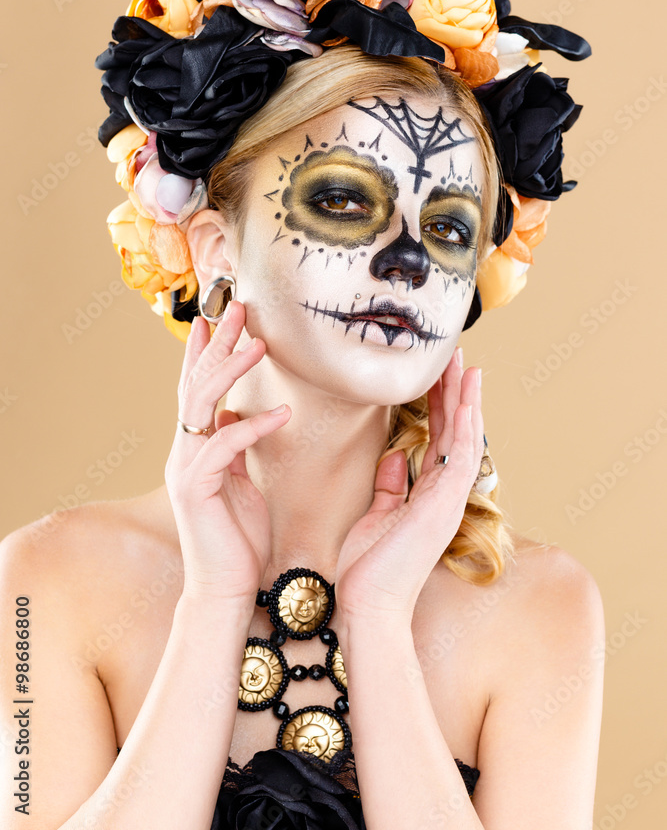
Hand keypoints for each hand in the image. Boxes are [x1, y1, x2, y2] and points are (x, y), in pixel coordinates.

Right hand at [165, 301, 290, 605]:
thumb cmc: (239, 541)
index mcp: (196, 450)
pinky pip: (224, 447)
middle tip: (236, 309)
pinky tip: (281, 414)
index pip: (197, 390)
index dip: (205, 353)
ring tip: (257, 345)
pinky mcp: (196, 490)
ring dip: (229, 372)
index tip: (216, 319)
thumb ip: (236, 448)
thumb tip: (237, 416)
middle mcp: (185, 454)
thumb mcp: (241, 483)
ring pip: (200, 406)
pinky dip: (252, 427)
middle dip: (216, 345)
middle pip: (195, 386)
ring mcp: (187, 470)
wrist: (227, 591)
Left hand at [334, 347, 483, 621]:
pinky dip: (465, 421)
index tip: (438, 378)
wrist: (367, 605)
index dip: (439, 407)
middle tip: (456, 359)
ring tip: (465, 364)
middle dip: (455, 394)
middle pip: (455, 433)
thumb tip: (394, 458)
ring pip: (464, 437)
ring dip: (465, 398)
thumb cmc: (368, 569)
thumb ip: (389, 486)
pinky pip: (461, 453)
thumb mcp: (376, 516)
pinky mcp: (445, 503)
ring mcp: (449, 499)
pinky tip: (466, 394)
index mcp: (427, 496)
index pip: (438, 441)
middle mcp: (444, 494)